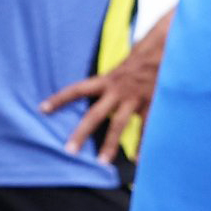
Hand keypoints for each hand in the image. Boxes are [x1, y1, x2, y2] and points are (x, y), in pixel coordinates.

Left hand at [41, 15, 170, 160]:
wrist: (167, 49)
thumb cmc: (143, 60)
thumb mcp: (121, 67)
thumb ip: (110, 81)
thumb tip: (97, 90)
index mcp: (107, 79)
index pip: (77, 89)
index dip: (60, 98)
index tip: (43, 109)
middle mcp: (117, 90)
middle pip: (95, 114)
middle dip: (81, 133)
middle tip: (69, 150)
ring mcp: (134, 98)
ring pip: (119, 125)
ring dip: (110, 144)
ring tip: (102, 162)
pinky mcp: (151, 103)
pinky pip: (146, 127)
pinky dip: (142, 144)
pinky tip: (138, 159)